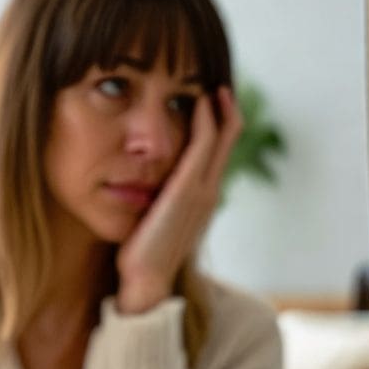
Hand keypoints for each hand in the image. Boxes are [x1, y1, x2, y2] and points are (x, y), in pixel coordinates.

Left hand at [115, 87, 242, 314]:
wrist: (144, 279)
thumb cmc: (141, 253)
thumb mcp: (154, 220)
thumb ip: (158, 201)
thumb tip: (146, 188)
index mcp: (202, 200)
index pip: (218, 156)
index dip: (220, 130)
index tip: (210, 105)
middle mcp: (209, 193)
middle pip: (228, 145)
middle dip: (227, 115)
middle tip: (219, 88)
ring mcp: (203, 192)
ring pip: (220, 141)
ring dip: (219, 112)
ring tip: (213, 89)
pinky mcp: (188, 191)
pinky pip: (204, 147)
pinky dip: (206, 122)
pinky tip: (200, 103)